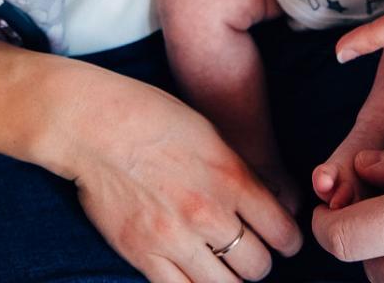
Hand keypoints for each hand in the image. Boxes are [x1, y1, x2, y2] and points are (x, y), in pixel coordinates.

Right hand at [49, 59, 302, 281]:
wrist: (95, 125)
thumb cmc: (154, 118)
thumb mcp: (212, 135)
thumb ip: (240, 174)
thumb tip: (266, 204)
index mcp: (231, 179)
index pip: (282, 231)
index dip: (288, 241)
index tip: (284, 242)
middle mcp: (207, 214)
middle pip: (258, 266)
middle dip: (260, 262)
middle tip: (252, 254)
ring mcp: (174, 238)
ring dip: (230, 279)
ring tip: (225, 268)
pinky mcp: (142, 254)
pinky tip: (196, 274)